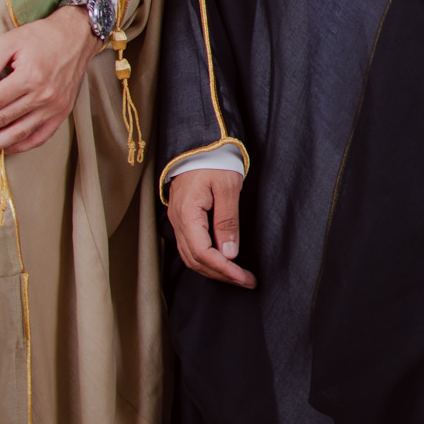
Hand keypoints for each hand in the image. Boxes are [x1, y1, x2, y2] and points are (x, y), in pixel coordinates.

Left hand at [0, 2, 100, 160]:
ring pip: (18, 133)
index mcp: (28, 76)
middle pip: (2, 119)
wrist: (77, 36)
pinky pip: (40, 137)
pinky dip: (21, 146)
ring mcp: (54, 106)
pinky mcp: (62, 112)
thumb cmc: (41, 36)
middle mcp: (43, 95)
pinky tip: (5, 148)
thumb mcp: (8, 42)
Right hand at [167, 167, 254, 287]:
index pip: (203, 253)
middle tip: (246, 281)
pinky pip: (190, 247)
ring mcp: (177, 220)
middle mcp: (177, 221)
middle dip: (221, 274)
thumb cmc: (215, 159)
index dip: (225, 270)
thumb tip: (230, 253)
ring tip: (237, 276)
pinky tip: (222, 261)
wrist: (199, 143)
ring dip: (214, 269)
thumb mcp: (228, 187)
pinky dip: (206, 259)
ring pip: (191, 256)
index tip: (244, 278)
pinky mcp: (182, 218)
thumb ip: (227, 221)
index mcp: (187, 213)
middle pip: (195, 260)